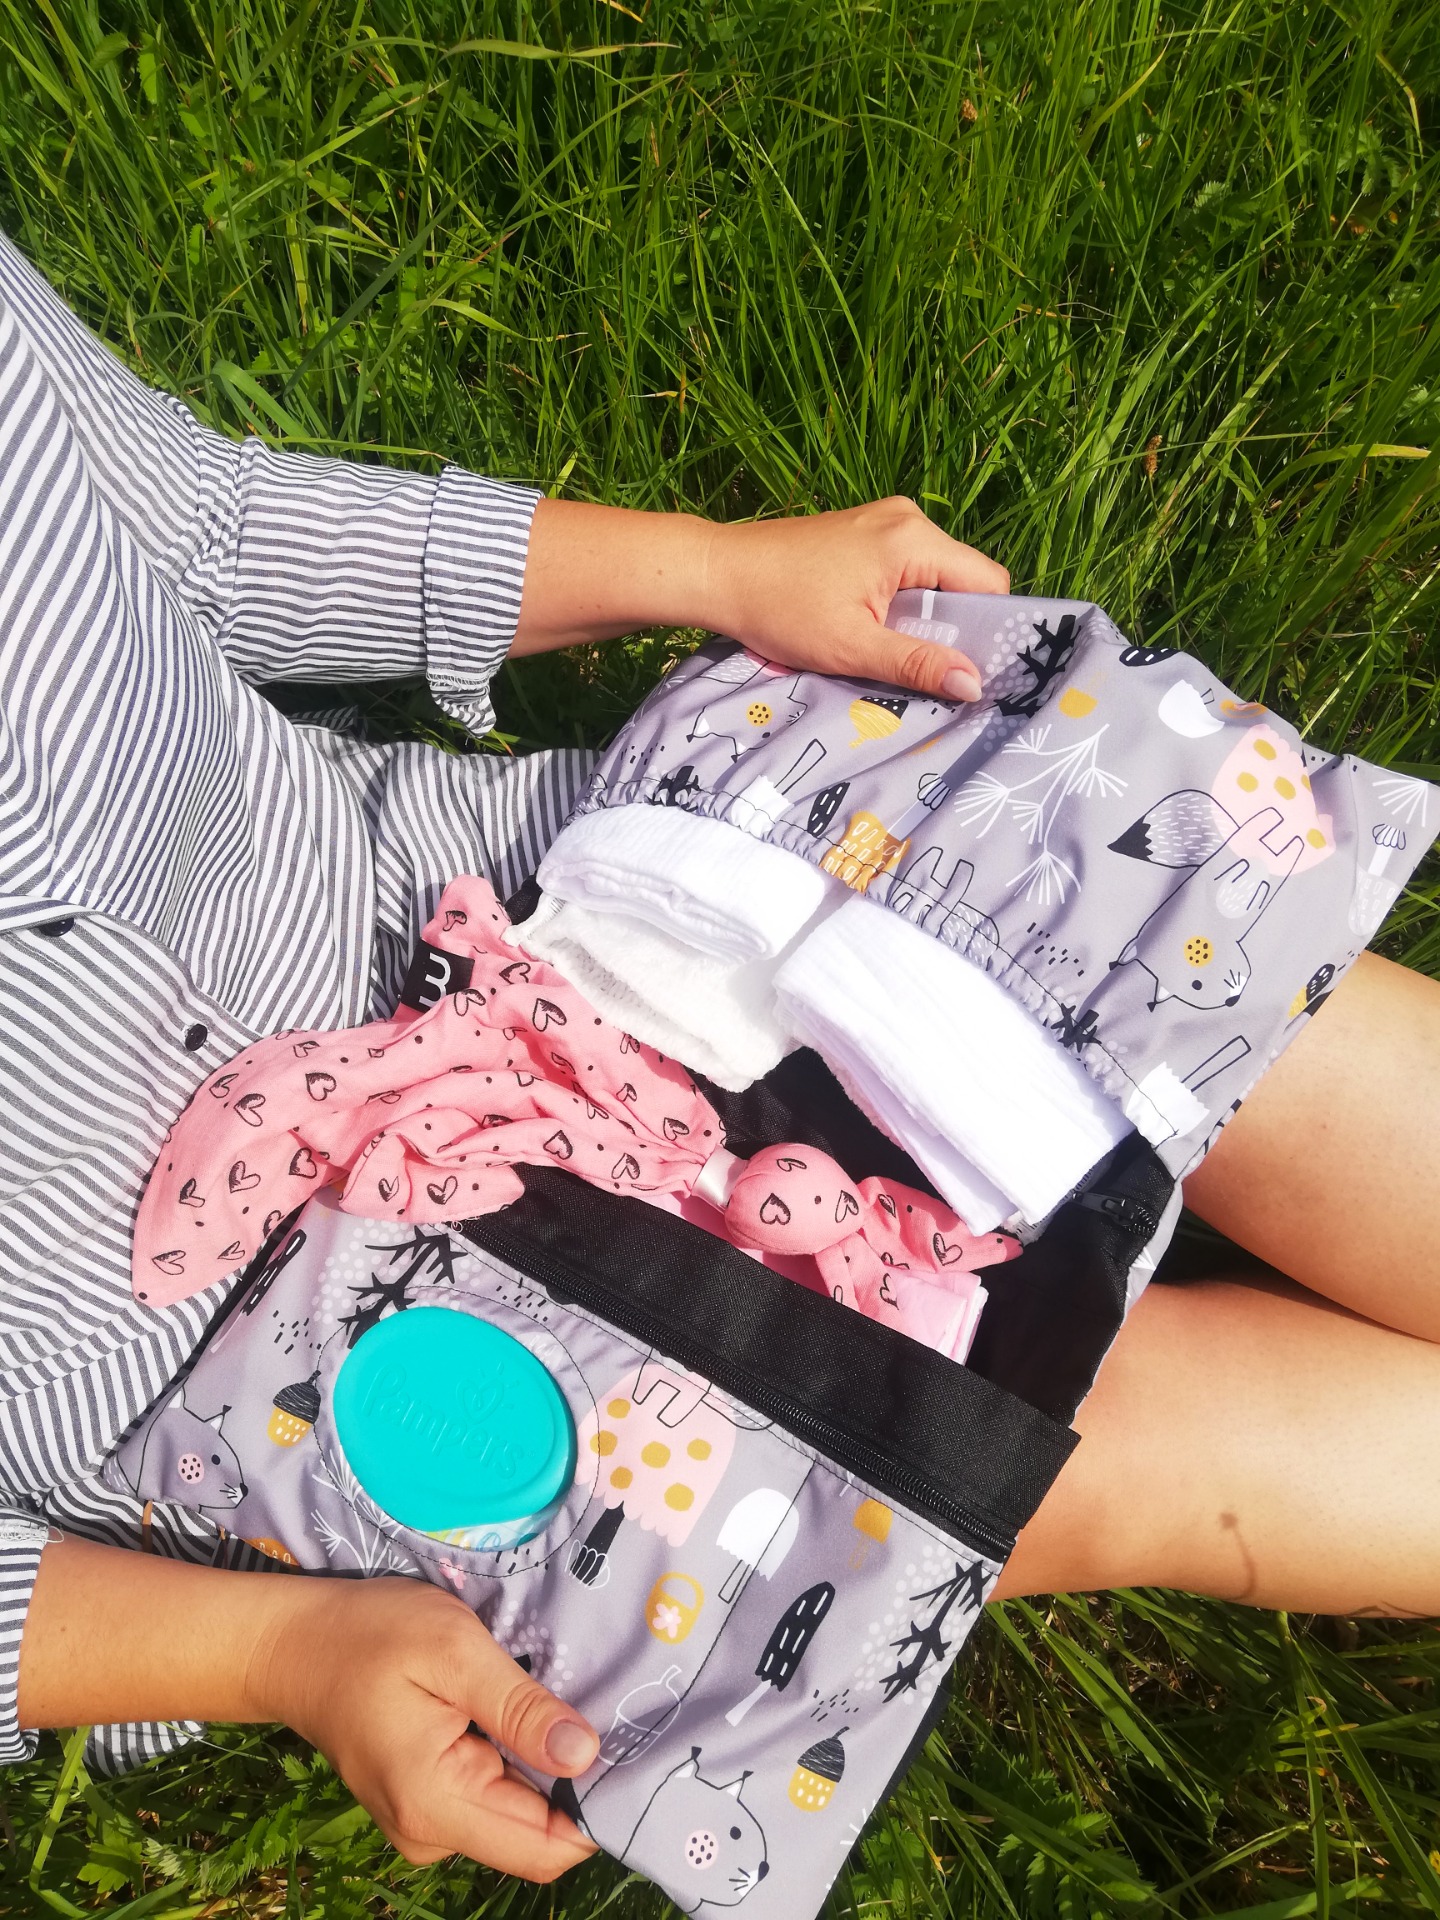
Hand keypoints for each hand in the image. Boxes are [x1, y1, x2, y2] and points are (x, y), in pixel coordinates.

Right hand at [251, 1575, 598, 1880]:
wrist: (294, 1646)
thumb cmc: (369, 1634)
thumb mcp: (452, 1649)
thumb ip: (519, 1708)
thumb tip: (586, 1755)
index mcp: (436, 1803)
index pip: (545, 1848)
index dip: (599, 1808)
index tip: (636, 1752)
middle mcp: (430, 1835)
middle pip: (537, 1837)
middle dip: (578, 1784)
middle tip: (606, 1712)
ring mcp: (425, 1825)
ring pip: (519, 1819)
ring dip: (548, 1771)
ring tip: (562, 1703)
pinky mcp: (426, 1804)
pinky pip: (493, 1801)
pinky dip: (518, 1765)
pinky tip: (523, 1715)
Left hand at [703, 496, 1007, 698]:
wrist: (718, 574)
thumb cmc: (778, 608)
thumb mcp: (851, 647)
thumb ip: (916, 664)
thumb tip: (974, 685)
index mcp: (912, 538)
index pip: (988, 583)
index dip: (988, 629)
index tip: (970, 670)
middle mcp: (907, 519)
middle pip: (962, 581)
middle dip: (950, 628)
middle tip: (923, 669)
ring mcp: (885, 522)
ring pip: (933, 580)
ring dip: (920, 620)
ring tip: (888, 650)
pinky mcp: (865, 533)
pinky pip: (905, 573)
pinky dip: (898, 605)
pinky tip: (871, 630)